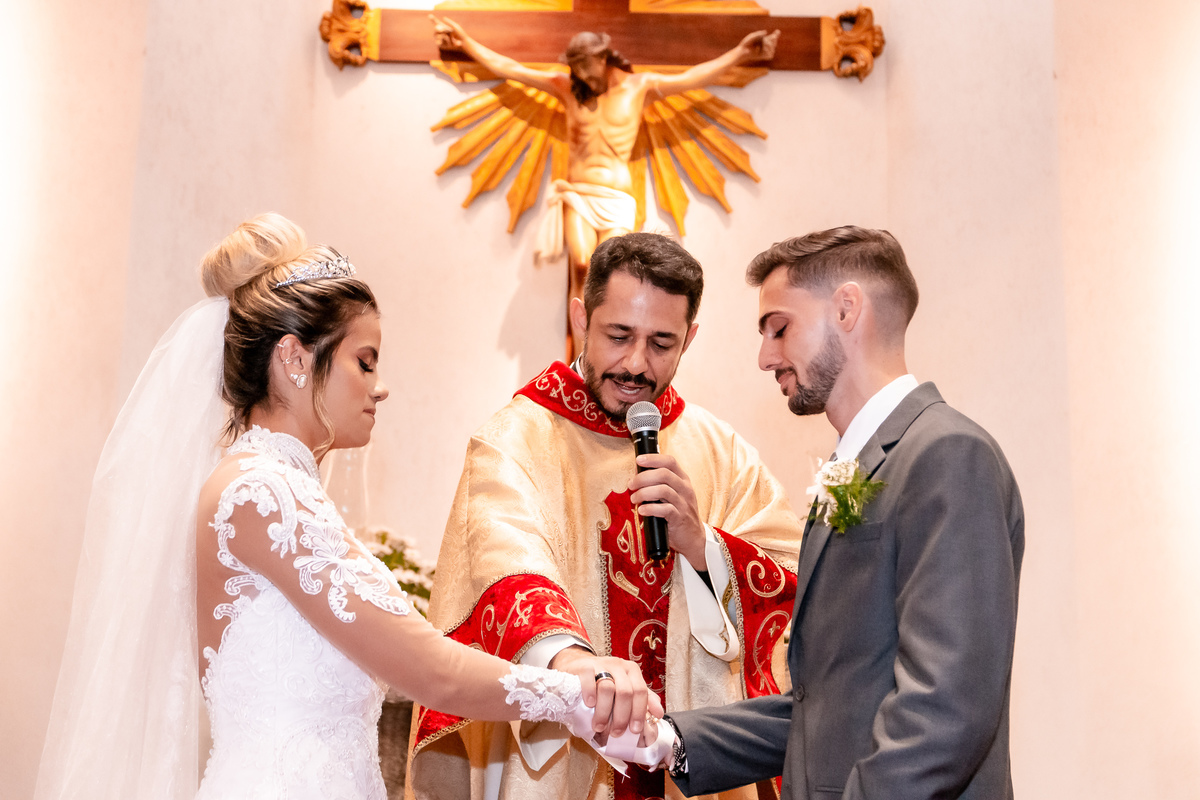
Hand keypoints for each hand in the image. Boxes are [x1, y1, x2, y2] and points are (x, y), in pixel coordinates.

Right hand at [429, 14, 465, 50]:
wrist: (463, 43)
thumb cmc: (460, 34)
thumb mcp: (455, 27)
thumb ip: (449, 23)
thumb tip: (443, 18)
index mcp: (444, 27)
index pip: (437, 23)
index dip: (433, 19)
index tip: (429, 15)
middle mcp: (442, 32)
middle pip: (436, 29)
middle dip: (438, 28)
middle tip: (442, 29)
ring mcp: (441, 39)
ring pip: (436, 36)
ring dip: (442, 36)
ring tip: (448, 37)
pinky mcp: (442, 45)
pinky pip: (438, 43)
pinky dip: (443, 41)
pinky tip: (446, 42)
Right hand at [550, 646, 662, 737]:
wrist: (578, 666)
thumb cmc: (604, 682)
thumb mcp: (625, 687)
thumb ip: (643, 699)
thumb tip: (659, 713)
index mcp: (631, 671)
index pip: (641, 692)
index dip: (639, 712)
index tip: (634, 730)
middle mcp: (618, 665)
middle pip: (625, 692)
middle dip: (622, 717)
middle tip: (616, 733)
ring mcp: (600, 664)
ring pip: (607, 688)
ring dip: (604, 712)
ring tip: (599, 726)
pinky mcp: (584, 667)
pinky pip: (589, 679)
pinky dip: (590, 694)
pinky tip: (590, 705)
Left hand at [629, 453, 705, 568]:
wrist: (693, 537)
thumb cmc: (678, 513)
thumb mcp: (673, 495)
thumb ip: (658, 484)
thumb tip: (636, 476)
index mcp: (683, 480)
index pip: (670, 462)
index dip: (653, 459)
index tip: (639, 460)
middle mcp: (685, 489)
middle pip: (663, 474)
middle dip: (643, 478)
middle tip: (631, 485)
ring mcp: (683, 503)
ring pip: (663, 490)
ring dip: (643, 493)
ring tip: (634, 499)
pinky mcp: (679, 518)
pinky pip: (664, 509)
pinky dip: (650, 508)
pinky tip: (642, 510)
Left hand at [737, 29, 779, 62]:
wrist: (742, 51)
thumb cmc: (746, 43)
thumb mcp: (752, 36)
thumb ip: (759, 34)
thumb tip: (766, 32)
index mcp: (764, 40)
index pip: (773, 38)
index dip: (776, 35)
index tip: (777, 31)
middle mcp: (765, 46)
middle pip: (774, 42)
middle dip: (772, 39)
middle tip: (768, 38)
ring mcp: (765, 52)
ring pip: (773, 48)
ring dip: (769, 45)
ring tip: (764, 43)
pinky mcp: (763, 57)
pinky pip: (770, 55)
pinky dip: (768, 51)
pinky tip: (764, 49)